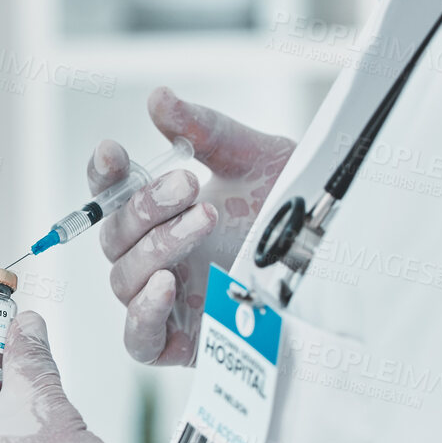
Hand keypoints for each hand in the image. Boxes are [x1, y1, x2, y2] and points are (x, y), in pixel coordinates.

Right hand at [91, 86, 294, 364]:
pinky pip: (138, 339)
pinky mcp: (179, 344)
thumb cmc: (290, 214)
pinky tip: (166, 285)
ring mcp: (165, 301)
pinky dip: (143, 313)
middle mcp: (155, 256)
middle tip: (189, 185)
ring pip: (124, 279)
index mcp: (161, 213)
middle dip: (145, 207)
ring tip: (202, 221)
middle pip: (114, 236)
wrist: (337, 264)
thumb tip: (159, 98)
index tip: (113, 152)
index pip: (112, 195)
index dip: (104, 176)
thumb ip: (204, 130)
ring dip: (156, 247)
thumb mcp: (254, 159)